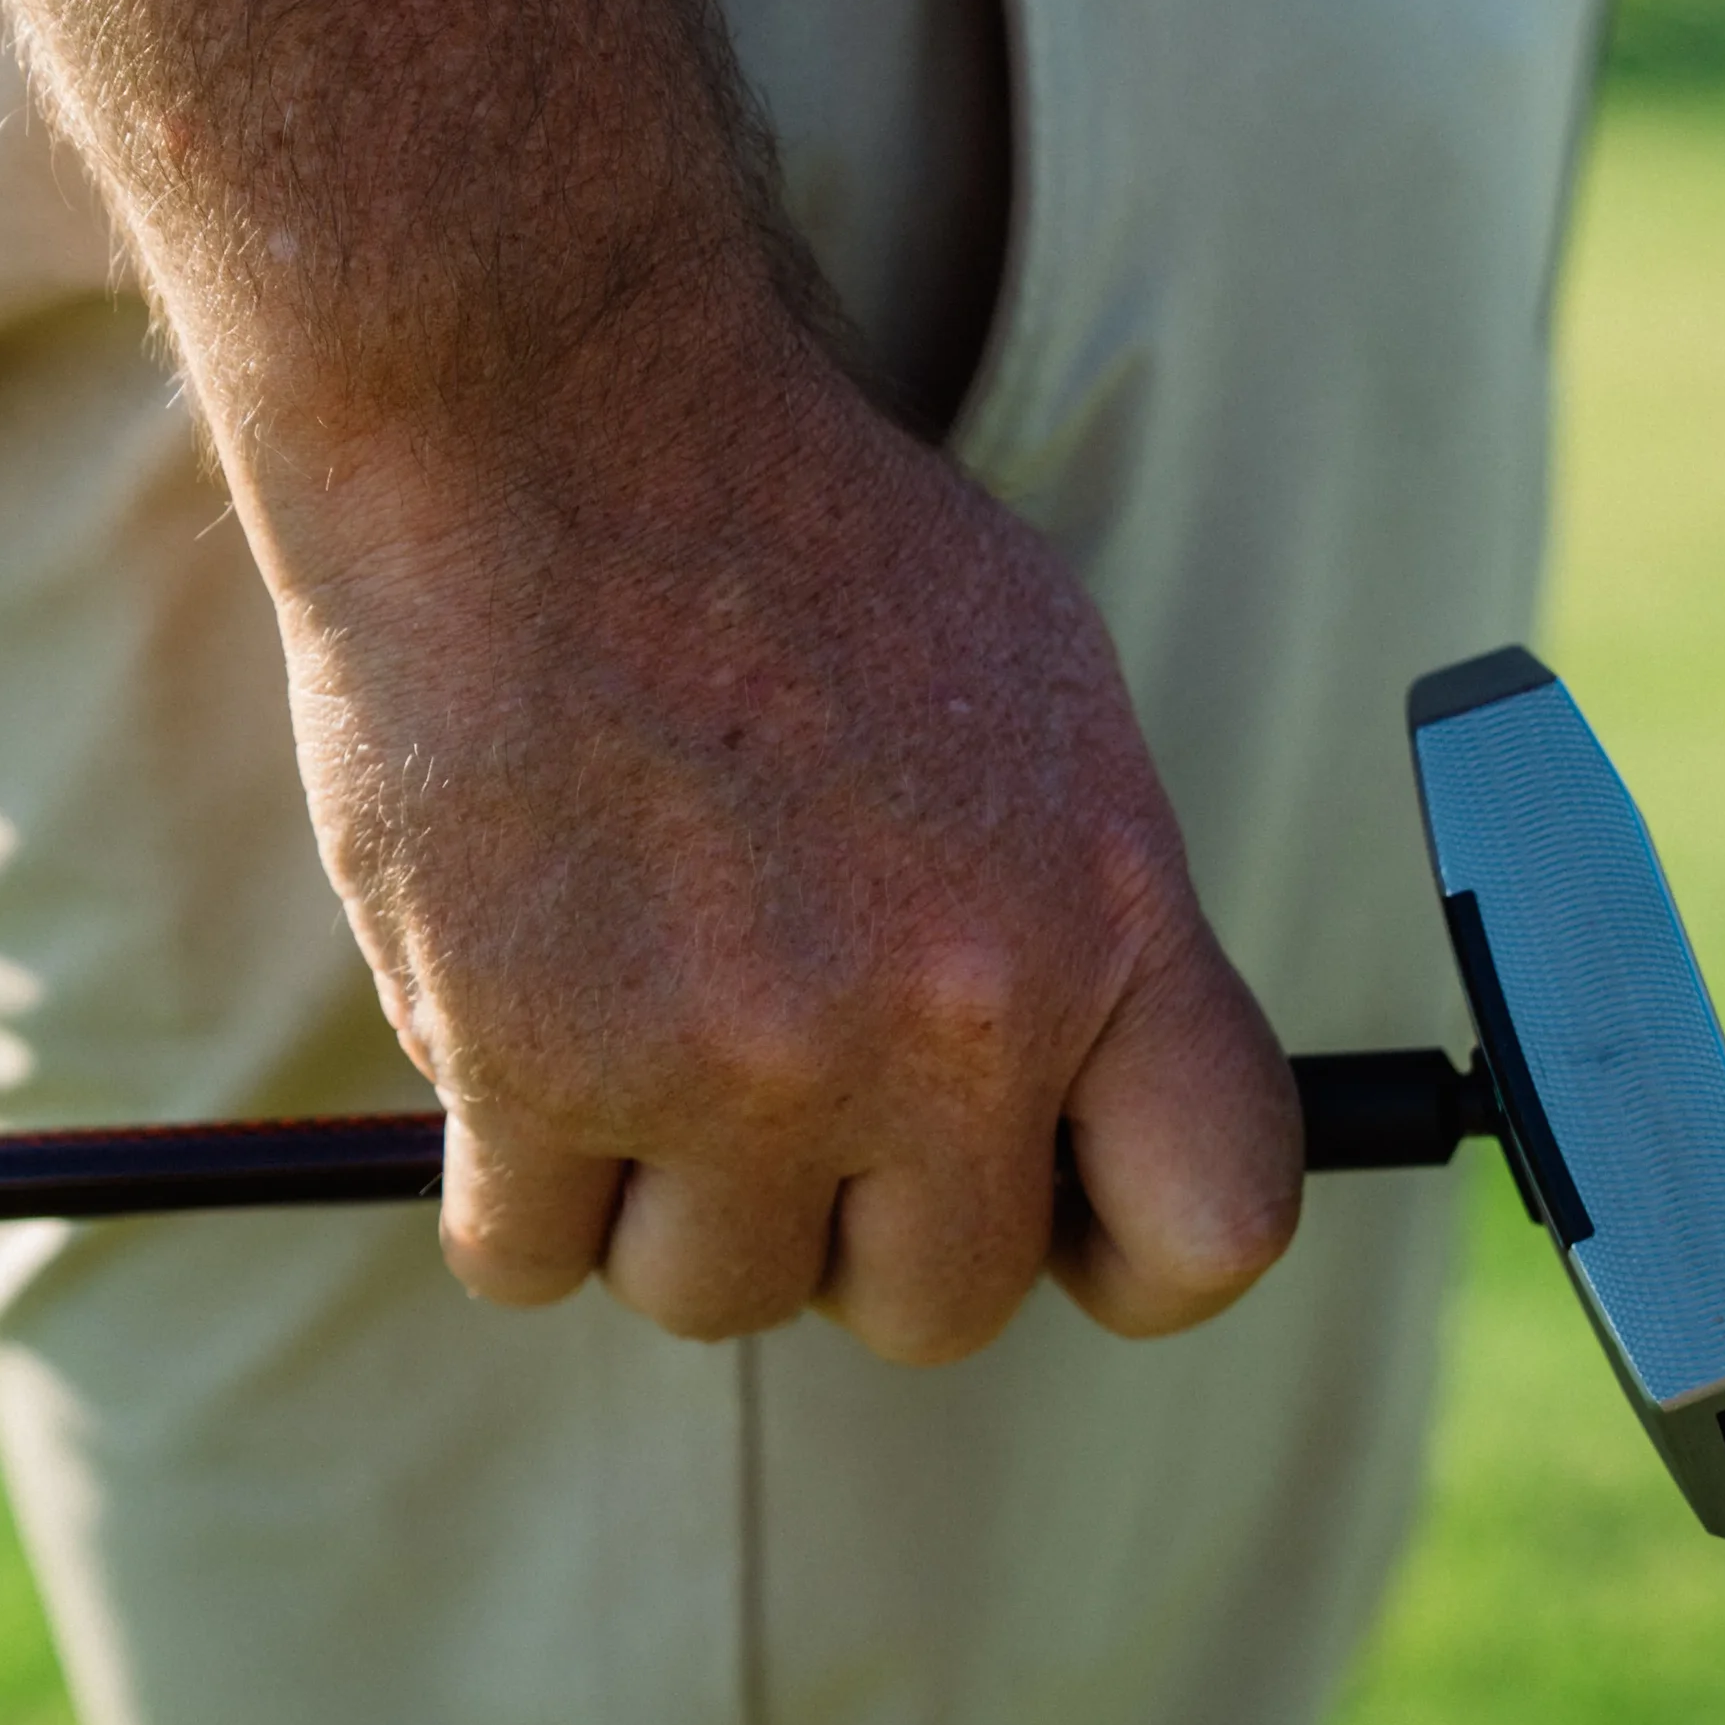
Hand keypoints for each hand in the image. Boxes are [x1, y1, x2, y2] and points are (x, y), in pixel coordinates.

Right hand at [238, 308, 1303, 1364]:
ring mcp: (737, 1060)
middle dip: (854, 1220)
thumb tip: (1105, 1117)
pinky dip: (507, 1176)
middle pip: (936, 1305)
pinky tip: (516, 1019)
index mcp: (1103, 919)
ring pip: (717, 1295)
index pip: (1217, 1227)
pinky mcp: (533, 1068)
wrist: (544, 419)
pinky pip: (527, 1256)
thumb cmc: (787, 539)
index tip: (1045, 1204)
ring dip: (666, 1197)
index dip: (1126, 1254)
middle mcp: (945, 1020)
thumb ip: (1090, 922)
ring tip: (632, 1001)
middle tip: (777, 1065)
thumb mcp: (1041, 689)